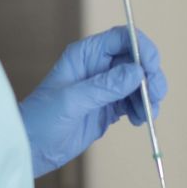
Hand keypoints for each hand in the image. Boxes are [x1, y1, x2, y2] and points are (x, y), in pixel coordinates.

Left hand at [18, 26, 168, 177]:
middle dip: (150, 76)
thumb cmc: (41, 120)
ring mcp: (105, 87)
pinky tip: (137, 121)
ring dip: (148, 96)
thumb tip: (137, 72)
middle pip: (137, 60)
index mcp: (85, 55)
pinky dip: (142, 109)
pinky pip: (135, 102)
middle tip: (155, 96)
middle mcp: (98, 66)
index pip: (121, 38)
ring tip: (145, 115)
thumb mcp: (72, 101)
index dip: (141, 48)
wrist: (31, 149)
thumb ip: (105, 86)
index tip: (152, 68)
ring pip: (139, 82)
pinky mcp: (110, 107)